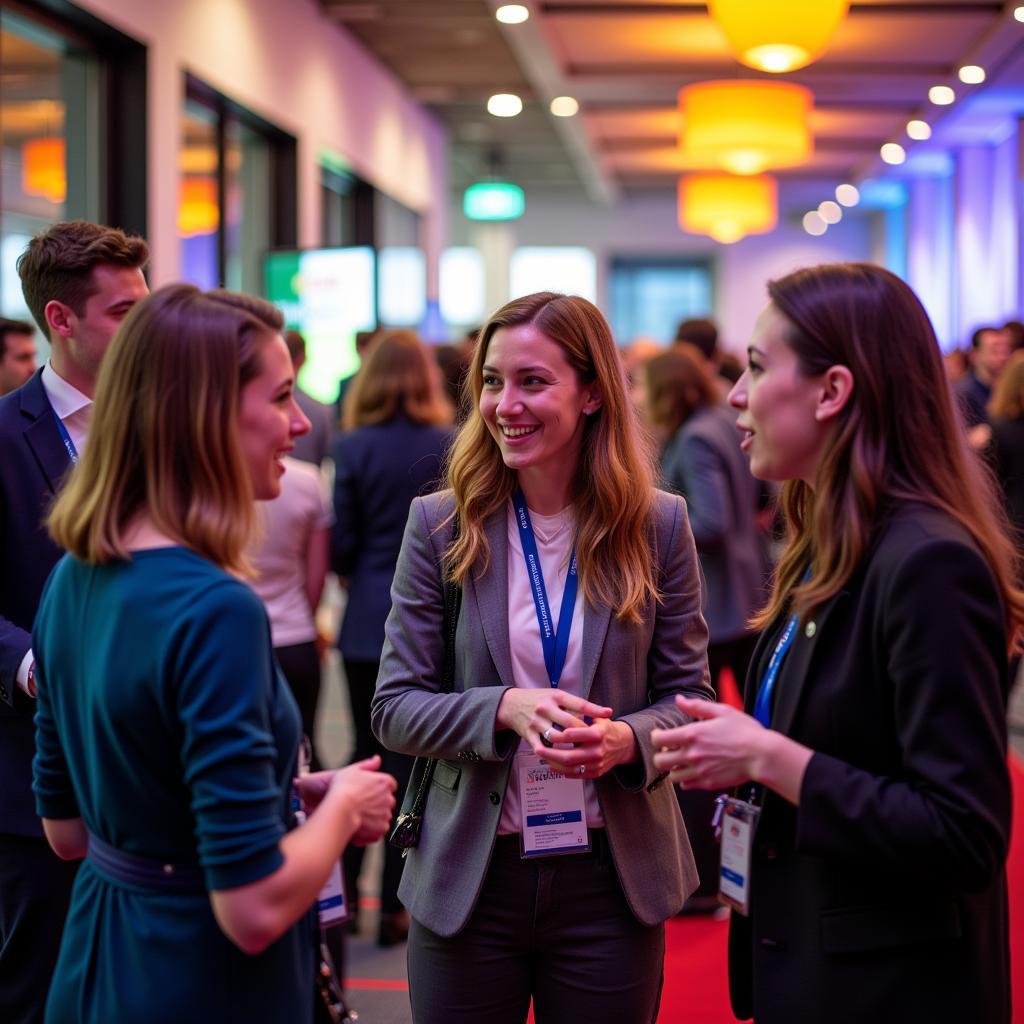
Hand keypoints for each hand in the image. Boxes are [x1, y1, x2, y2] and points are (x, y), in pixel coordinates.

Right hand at [323, 756, 397, 843]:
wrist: (339, 810)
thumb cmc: (343, 790)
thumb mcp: (353, 770)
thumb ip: (368, 764)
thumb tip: (377, 759)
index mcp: (384, 782)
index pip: (390, 784)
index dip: (379, 788)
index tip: (371, 792)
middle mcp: (388, 798)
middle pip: (388, 801)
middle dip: (378, 803)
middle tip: (363, 805)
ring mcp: (386, 814)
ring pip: (383, 816)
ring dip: (375, 817)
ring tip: (359, 816)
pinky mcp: (381, 828)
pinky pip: (379, 830)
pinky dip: (372, 830)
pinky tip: (360, 826)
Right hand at [496, 688, 611, 749]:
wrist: (511, 704)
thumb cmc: (539, 699)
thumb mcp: (555, 695)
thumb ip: (572, 704)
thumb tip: (596, 713)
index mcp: (556, 696)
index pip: (579, 703)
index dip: (595, 709)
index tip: (609, 713)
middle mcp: (546, 708)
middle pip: (570, 723)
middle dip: (584, 733)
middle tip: (596, 742)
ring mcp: (536, 722)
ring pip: (557, 738)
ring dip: (570, 747)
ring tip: (581, 752)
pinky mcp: (528, 735)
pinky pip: (542, 749)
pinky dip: (553, 756)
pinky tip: (562, 760)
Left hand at [536, 717, 637, 778]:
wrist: (623, 744)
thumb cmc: (605, 728)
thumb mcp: (597, 718)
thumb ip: (582, 716)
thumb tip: (562, 711)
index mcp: (599, 734)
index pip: (579, 735)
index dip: (564, 736)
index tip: (551, 733)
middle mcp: (598, 750)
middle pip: (570, 756)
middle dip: (552, 754)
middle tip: (539, 750)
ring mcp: (596, 764)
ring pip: (570, 768)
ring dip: (554, 764)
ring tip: (543, 758)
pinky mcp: (595, 773)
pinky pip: (576, 774)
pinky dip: (562, 771)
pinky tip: (552, 765)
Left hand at [651, 696, 768, 789]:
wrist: (762, 755)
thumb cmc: (744, 731)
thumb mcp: (721, 711)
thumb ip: (696, 706)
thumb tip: (679, 700)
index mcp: (692, 735)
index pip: (658, 740)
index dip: (657, 736)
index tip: (661, 735)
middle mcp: (692, 755)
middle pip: (659, 761)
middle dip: (661, 754)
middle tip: (670, 750)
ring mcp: (699, 771)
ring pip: (671, 776)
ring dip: (673, 768)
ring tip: (681, 761)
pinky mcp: (708, 783)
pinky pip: (686, 786)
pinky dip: (686, 780)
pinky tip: (694, 770)